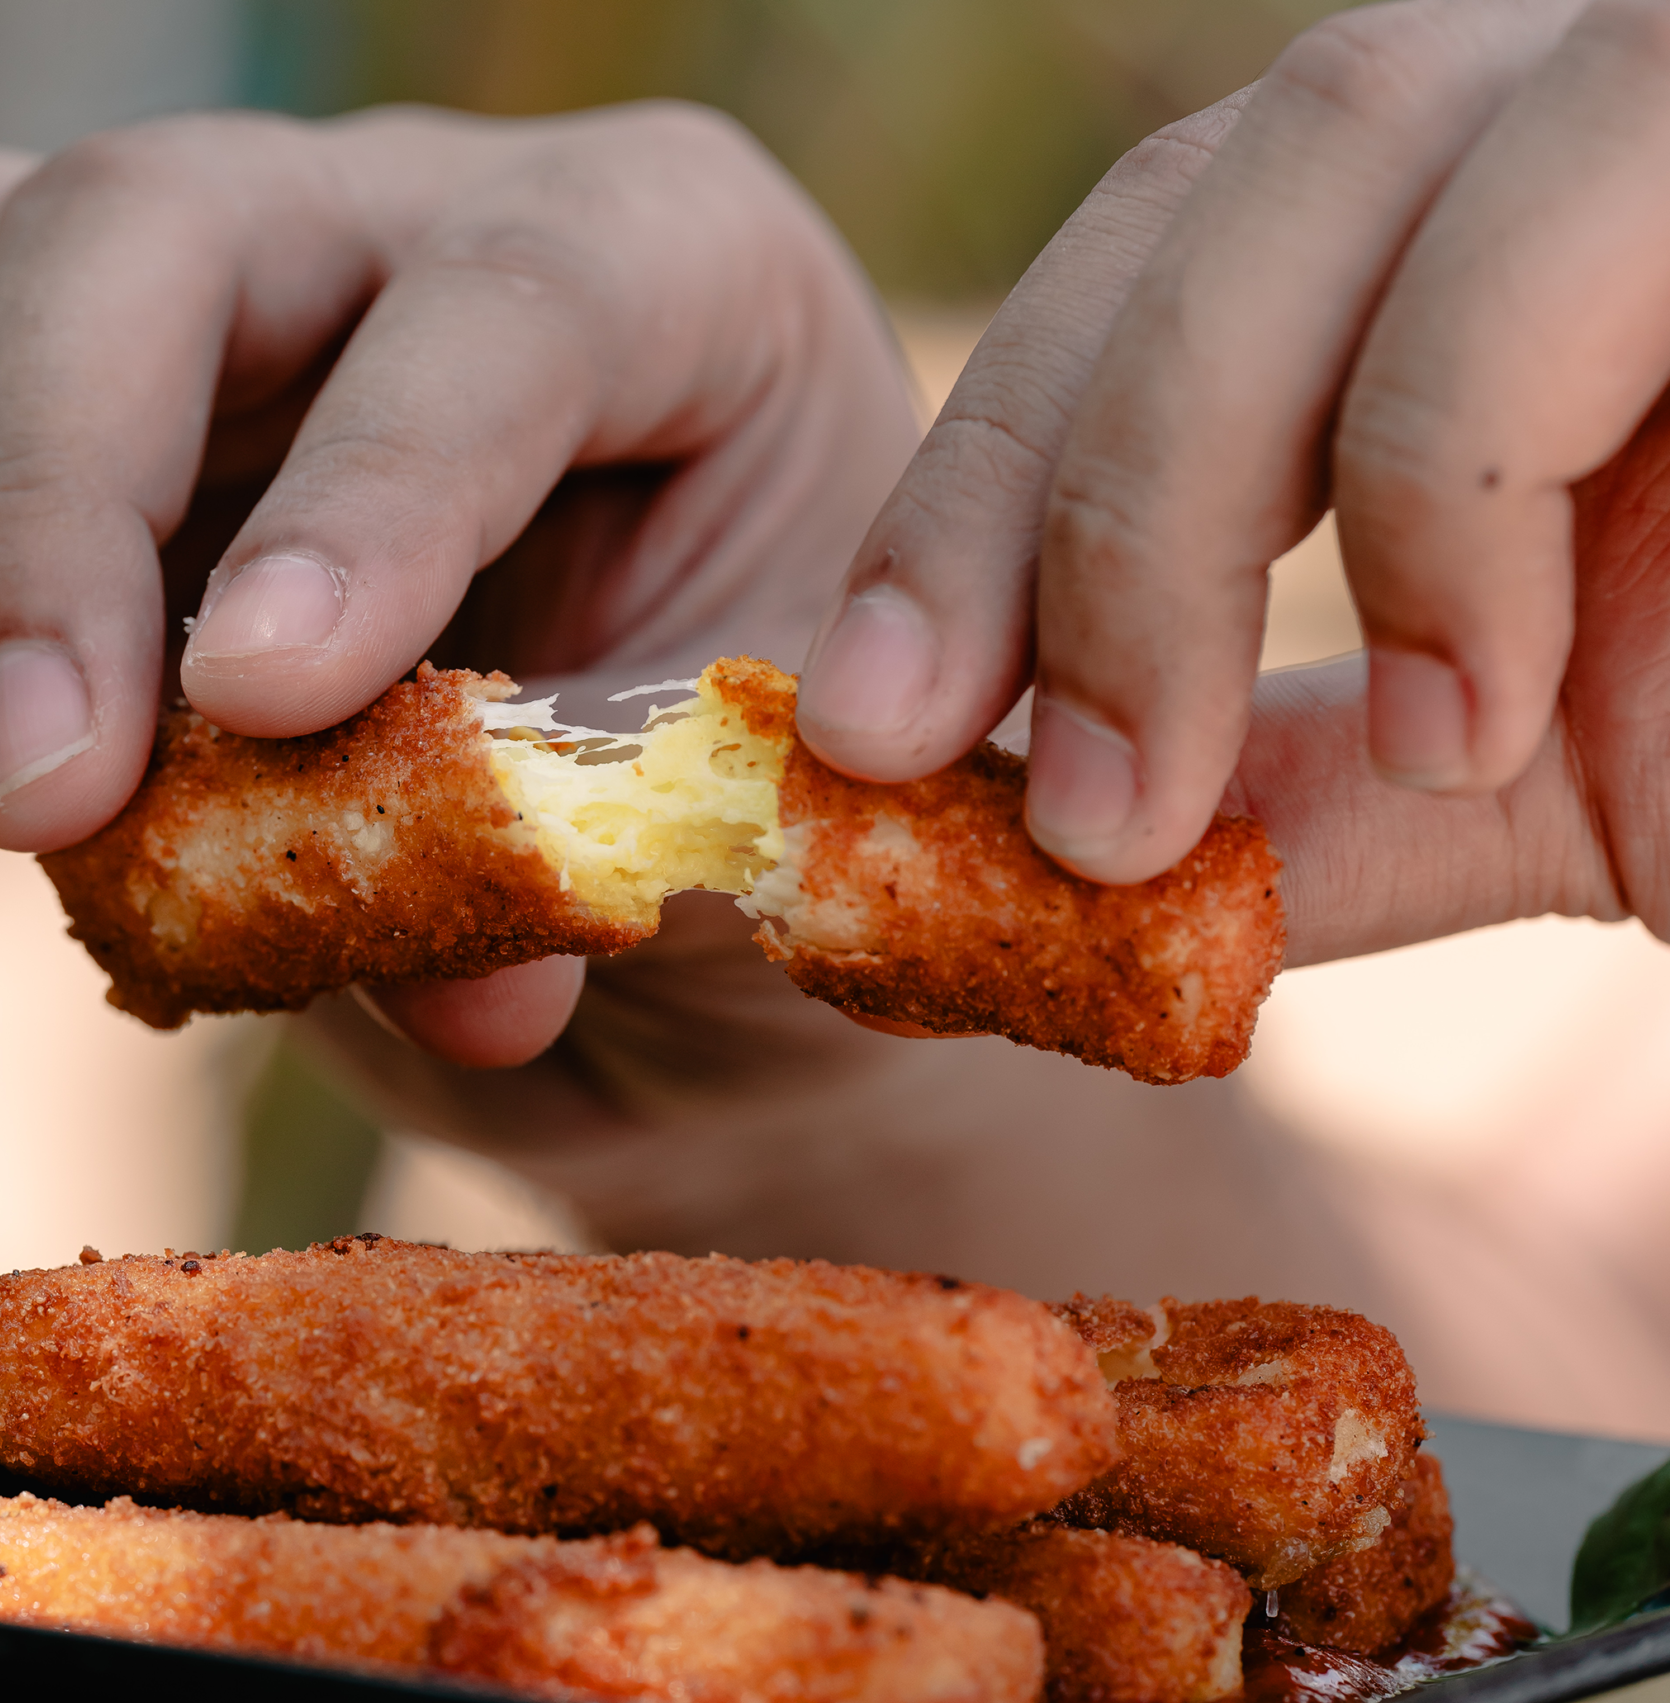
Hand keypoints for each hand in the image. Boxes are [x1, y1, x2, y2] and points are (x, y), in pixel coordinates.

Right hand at [0, 103, 918, 1062]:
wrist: (622, 793)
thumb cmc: (707, 780)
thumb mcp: (700, 819)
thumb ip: (590, 872)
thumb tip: (478, 1004)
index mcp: (673, 275)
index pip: (507, 303)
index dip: (372, 495)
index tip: (257, 703)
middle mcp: (412, 215)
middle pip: (146, 221)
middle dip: (45, 516)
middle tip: (36, 799)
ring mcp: (195, 279)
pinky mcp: (25, 375)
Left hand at [796, 0, 1669, 957]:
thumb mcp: (1522, 773)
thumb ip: (1294, 788)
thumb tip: (1021, 854)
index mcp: (1489, 249)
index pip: (1151, 276)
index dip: (965, 487)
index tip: (855, 726)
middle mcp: (1587, 106)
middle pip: (1201, 192)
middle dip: (1024, 504)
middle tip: (923, 765)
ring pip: (1328, 147)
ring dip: (1172, 512)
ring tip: (1151, 808)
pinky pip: (1585, 198)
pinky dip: (1453, 476)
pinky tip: (1470, 710)